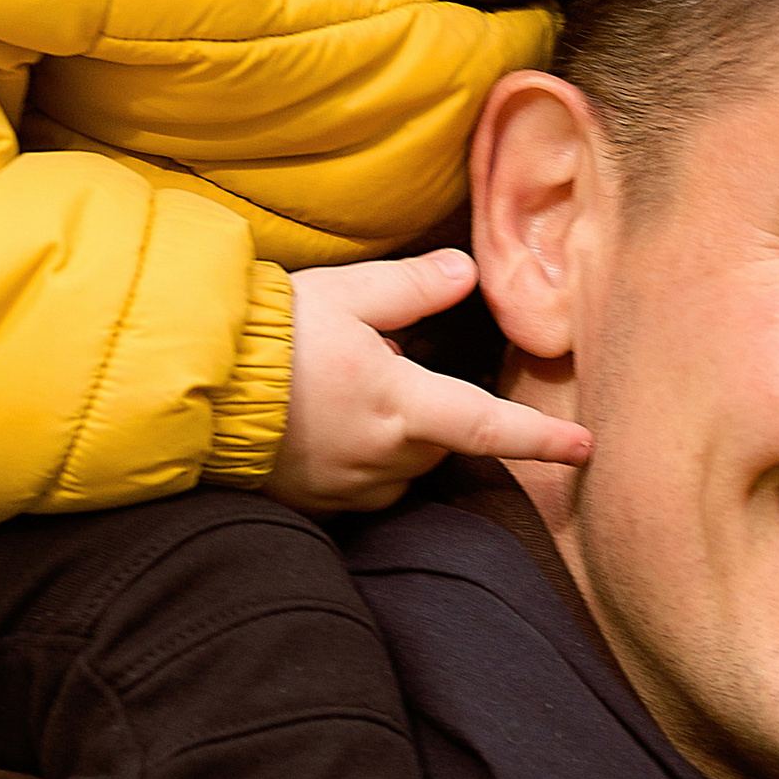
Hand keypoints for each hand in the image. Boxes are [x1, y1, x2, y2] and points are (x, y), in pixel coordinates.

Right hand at [263, 250, 592, 513]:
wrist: (192, 386)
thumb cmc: (269, 335)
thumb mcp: (346, 295)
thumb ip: (412, 288)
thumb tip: (467, 273)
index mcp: (399, 405)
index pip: (488, 427)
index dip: (540, 438)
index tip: (586, 449)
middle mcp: (381, 458)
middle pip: (438, 440)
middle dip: (427, 405)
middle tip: (374, 359)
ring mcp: (346, 488)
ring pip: (402, 464)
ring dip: (394, 432)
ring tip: (337, 389)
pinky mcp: (316, 504)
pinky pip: (361, 485)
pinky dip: (360, 457)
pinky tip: (322, 425)